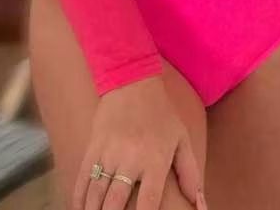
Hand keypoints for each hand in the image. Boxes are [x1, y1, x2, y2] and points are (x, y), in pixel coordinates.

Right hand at [72, 75, 202, 209]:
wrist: (132, 82)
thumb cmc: (161, 114)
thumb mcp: (181, 139)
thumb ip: (190, 174)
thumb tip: (200, 205)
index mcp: (155, 160)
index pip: (148, 203)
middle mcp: (130, 158)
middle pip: (115, 202)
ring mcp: (109, 152)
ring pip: (96, 193)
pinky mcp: (93, 146)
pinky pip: (83, 177)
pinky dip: (79, 197)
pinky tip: (80, 208)